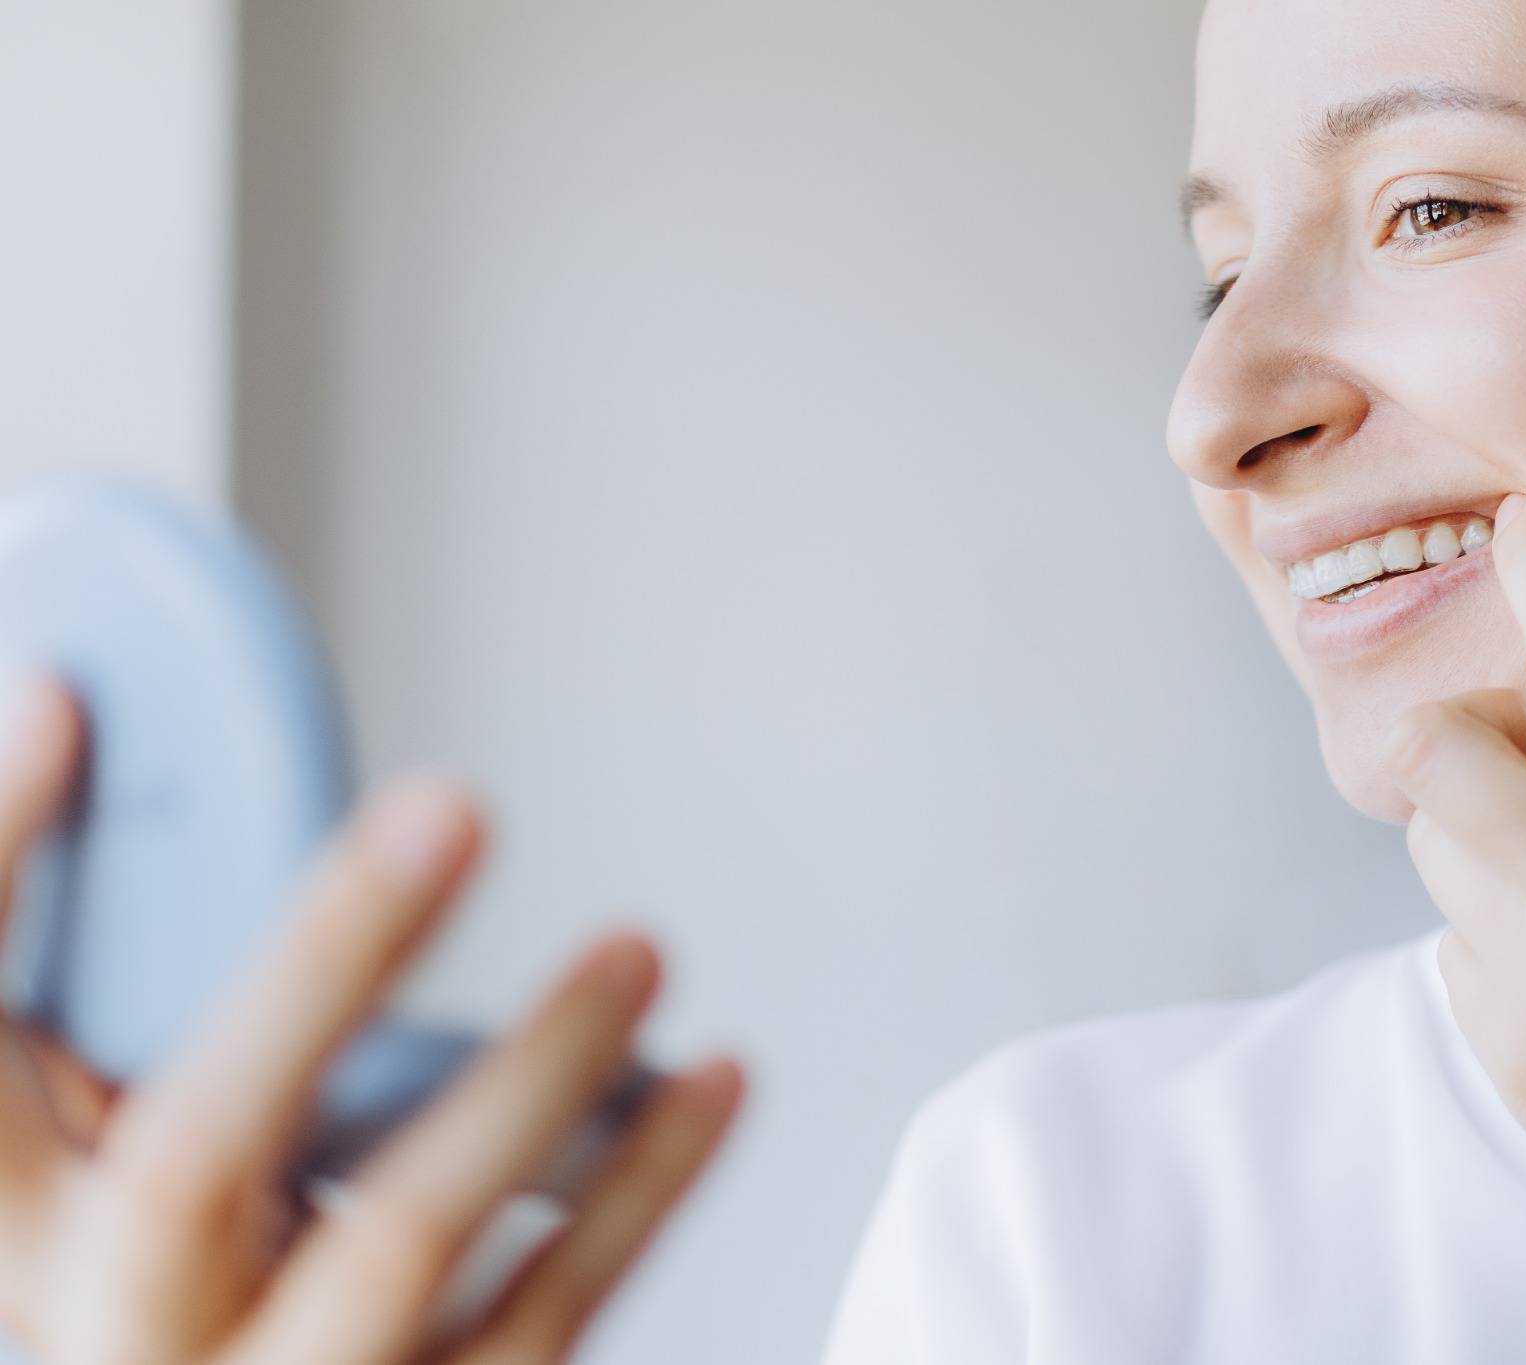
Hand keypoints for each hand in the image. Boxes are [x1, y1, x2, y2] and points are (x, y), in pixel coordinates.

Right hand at [0, 674, 744, 1362]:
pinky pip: (547, 1314)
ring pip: (399, 1240)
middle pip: (191, 1153)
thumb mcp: (124, 1155)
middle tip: (448, 811)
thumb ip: (155, 1004)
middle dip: (324, 963)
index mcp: (32, 1225)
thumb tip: (156, 753)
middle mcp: (135, 1324)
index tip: (67, 706)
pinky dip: (642, 1187)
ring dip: (533, 1076)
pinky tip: (712, 1081)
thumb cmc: (209, 1284)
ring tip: (634, 948)